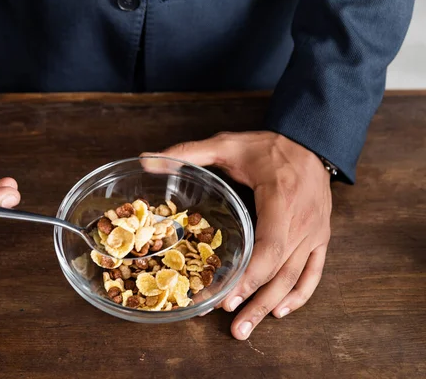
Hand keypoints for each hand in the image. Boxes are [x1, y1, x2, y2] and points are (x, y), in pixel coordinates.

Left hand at [146, 131, 331, 338]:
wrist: (311, 140)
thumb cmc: (269, 145)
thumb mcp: (228, 144)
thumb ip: (188, 152)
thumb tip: (146, 159)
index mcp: (281, 200)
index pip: (269, 247)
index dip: (249, 276)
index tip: (225, 296)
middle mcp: (302, 222)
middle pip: (280, 272)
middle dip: (254, 301)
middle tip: (233, 327)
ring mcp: (315, 232)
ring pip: (296, 278)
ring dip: (272, 306)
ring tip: (247, 327)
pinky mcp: (321, 237)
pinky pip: (314, 272)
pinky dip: (299, 295)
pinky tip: (280, 310)